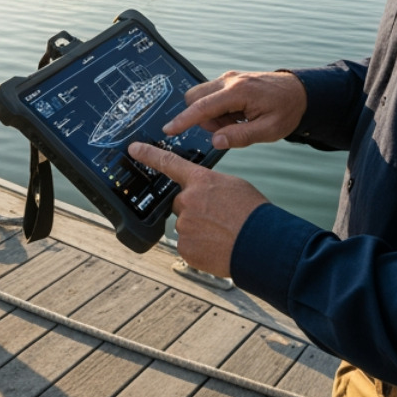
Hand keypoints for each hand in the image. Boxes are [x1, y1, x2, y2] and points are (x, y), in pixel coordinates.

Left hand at [128, 141, 266, 277]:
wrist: (262, 244)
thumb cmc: (253, 214)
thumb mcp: (233, 186)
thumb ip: (210, 186)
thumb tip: (203, 195)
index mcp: (201, 181)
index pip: (169, 163)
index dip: (149, 154)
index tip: (134, 149)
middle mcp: (188, 201)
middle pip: (181, 202)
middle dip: (195, 209)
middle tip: (218, 218)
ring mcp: (184, 225)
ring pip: (186, 225)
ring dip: (199, 230)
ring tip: (223, 234)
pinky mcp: (185, 247)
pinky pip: (188, 245)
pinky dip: (200, 247)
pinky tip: (217, 246)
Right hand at [162, 70, 307, 149]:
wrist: (300, 92)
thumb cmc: (287, 110)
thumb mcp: (269, 130)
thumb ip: (241, 136)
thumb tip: (216, 141)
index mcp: (238, 92)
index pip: (203, 107)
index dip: (183, 120)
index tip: (169, 130)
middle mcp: (230, 80)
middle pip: (195, 98)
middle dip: (203, 118)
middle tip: (228, 129)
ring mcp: (229, 78)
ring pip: (202, 97)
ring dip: (212, 114)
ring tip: (239, 122)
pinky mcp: (230, 80)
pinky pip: (212, 95)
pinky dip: (219, 109)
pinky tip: (239, 115)